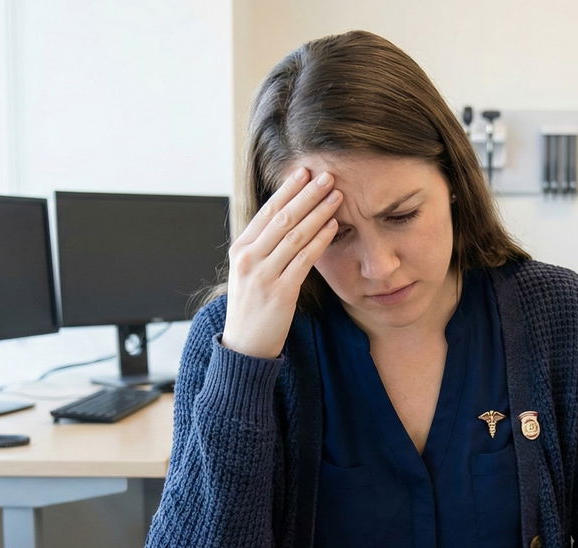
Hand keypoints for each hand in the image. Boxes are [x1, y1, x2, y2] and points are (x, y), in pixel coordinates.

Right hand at [221, 167, 342, 358]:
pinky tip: (333, 226)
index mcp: (240, 249)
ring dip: (318, 212)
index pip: (267, 211)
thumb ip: (262, 247)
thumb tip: (284, 220)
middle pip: (282, 218)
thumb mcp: (248, 272)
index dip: (287, 190)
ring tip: (337, 196)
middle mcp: (249, 258)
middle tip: (327, 175)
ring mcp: (263, 275)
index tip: (304, 171)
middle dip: (306, 194)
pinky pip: (303, 260)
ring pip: (295, 235)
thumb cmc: (251, 307)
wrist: (244, 346)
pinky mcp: (280, 292)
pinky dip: (320, 240)